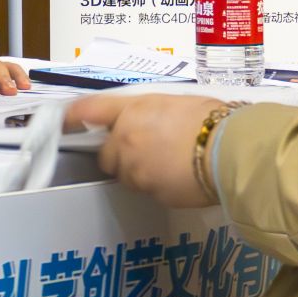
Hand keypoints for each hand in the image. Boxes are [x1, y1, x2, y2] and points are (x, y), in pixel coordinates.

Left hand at [65, 94, 225, 208]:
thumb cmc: (213, 119)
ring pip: (126, 175)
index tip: (64, 120)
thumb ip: (149, 112)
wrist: (233, 151)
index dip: (73, 115)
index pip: (90, 110)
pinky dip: (157, 185)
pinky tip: (179, 177)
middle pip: (106, 154)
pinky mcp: (151, 194)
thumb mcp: (177, 102)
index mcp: (133, 111)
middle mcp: (126, 140)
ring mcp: (136, 170)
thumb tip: (144, 121)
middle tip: (146, 149)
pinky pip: (146, 190)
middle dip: (120, 154)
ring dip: (139, 171)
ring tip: (170, 163)